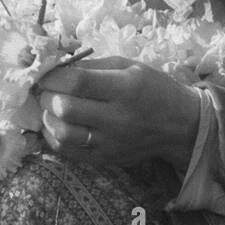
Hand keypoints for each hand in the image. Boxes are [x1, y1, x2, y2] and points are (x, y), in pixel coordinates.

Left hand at [37, 56, 201, 172]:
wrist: (179, 125)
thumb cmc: (153, 88)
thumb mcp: (129, 66)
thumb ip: (92, 66)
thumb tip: (56, 66)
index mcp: (124, 88)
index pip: (76, 83)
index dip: (52, 76)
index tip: (45, 72)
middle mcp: (117, 118)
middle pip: (65, 108)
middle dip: (46, 96)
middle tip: (46, 90)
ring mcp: (110, 142)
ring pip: (61, 133)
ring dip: (47, 117)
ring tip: (51, 107)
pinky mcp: (105, 158)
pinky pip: (67, 151)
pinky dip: (54, 136)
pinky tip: (57, 124)